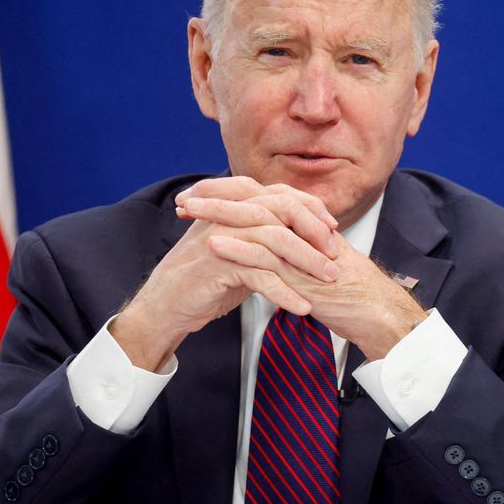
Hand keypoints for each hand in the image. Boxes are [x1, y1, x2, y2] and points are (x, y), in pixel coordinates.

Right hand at [111, 177, 339, 370]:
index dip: (310, 207)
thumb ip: (265, 237)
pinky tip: (303, 308)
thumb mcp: (240, 251)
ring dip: (307, 261)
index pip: (280, 194)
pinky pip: (260, 275)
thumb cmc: (206, 280)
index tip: (333, 227)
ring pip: (275, 239)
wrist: (167, 306)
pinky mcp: (217, 265)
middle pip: (281, 209)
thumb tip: (303, 234)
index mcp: (234, 206)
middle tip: (336, 253)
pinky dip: (285, 293)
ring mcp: (221, 237)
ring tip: (329, 280)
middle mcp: (227, 215)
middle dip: (314, 230)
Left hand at [184, 194, 426, 360]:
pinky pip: (267, 254)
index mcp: (304, 225)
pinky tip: (212, 242)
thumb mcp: (315, 266)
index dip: (229, 195)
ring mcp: (302, 248)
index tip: (200, 198)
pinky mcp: (303, 272)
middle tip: (186, 197)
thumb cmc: (349, 294)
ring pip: (256, 221)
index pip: (262, 197)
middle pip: (255, 200)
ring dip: (218, 214)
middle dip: (216, 197)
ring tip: (188, 212)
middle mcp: (302, 229)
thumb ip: (295, 253)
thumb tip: (269, 250)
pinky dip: (238, 246)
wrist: (375, 311)